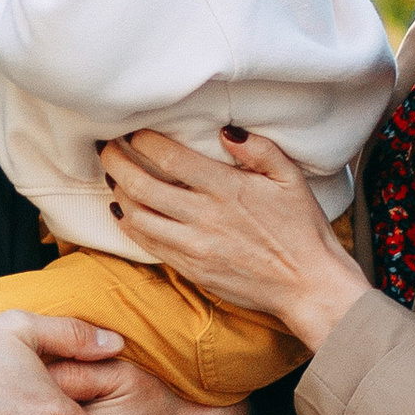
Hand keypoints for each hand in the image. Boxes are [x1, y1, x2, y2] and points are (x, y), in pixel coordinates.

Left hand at [98, 129, 368, 353]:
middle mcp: (204, 217)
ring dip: (118, 193)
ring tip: (112, 177)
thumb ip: (259, 150)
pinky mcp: (191, 270)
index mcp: (227, 189)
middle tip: (106, 147)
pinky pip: (149, 245)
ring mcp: (194, 246)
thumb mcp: (291, 178)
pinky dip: (130, 226)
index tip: (132, 129)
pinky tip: (125, 212)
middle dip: (116, 161)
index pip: (170, 158)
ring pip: (138, 216)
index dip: (143, 140)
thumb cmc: (302, 229)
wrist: (308, 285)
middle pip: (142, 185)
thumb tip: (226, 131)